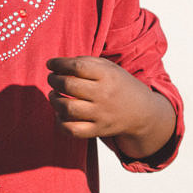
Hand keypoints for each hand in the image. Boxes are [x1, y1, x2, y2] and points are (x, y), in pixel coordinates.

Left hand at [46, 56, 174, 158]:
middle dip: (53, 80)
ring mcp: (100, 114)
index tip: (50, 63)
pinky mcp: (97, 130)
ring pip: (67, 108)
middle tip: (52, 78)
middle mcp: (104, 95)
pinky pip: (72, 130)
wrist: (141, 112)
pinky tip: (60, 113)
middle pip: (69, 86)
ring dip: (54, 99)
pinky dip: (60, 122)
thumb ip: (86, 62)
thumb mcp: (109, 67)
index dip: (59, 64)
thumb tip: (58, 65)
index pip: (77, 66)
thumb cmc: (119, 85)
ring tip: (53, 94)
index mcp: (107, 75)